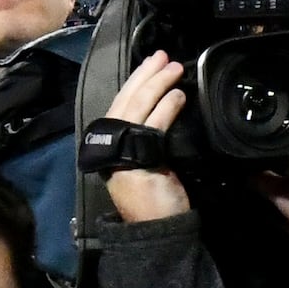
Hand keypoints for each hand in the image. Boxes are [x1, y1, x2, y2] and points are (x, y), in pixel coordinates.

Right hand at [99, 52, 193, 222]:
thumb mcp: (145, 163)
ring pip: (138, 107)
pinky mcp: (140, 159)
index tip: (151, 64)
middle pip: (126, 101)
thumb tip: (161, 107)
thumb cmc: (153, 200)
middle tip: (162, 55)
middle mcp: (110, 146)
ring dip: (158, 84)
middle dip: (145, 75)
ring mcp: (122, 153)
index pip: (121, 104)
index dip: (136, 81)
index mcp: (109, 145)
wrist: (154, 232)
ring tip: (175, 68)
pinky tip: (179, 95)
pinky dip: (167, 107)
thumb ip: (146, 138)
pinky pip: (154, 125)